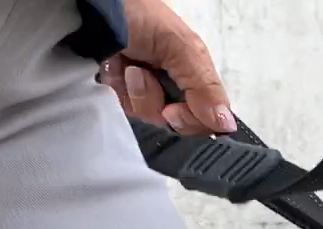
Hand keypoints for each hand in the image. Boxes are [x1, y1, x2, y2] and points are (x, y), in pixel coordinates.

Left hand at [98, 0, 236, 135]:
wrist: (95, 6)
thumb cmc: (141, 15)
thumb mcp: (181, 47)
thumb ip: (205, 86)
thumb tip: (227, 124)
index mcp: (196, 75)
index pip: (206, 120)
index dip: (190, 121)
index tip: (172, 111)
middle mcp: (174, 86)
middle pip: (175, 123)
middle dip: (156, 103)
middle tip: (142, 75)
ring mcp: (146, 89)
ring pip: (147, 116)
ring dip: (133, 92)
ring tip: (125, 64)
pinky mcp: (122, 90)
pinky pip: (123, 108)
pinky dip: (116, 89)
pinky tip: (113, 69)